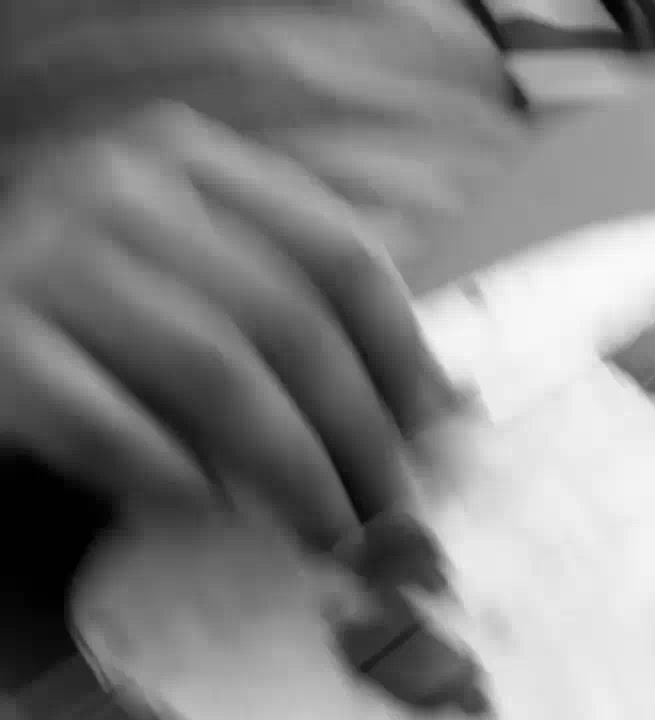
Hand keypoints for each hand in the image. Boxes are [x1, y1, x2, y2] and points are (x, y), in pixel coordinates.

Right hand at [0, 104, 456, 552]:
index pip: (338, 250)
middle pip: (289, 317)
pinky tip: (211, 508)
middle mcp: (122, 190)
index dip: (401, 346)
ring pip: (215, 372)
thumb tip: (447, 399)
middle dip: (358, 428)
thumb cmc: (101, 298)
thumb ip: (303, 304)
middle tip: (391, 509)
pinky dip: (172, 474)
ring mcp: (48, 259)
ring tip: (328, 528)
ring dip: (290, 466)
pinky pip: (107, 424)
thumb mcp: (200, 265)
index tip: (435, 425)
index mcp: (193, 161)